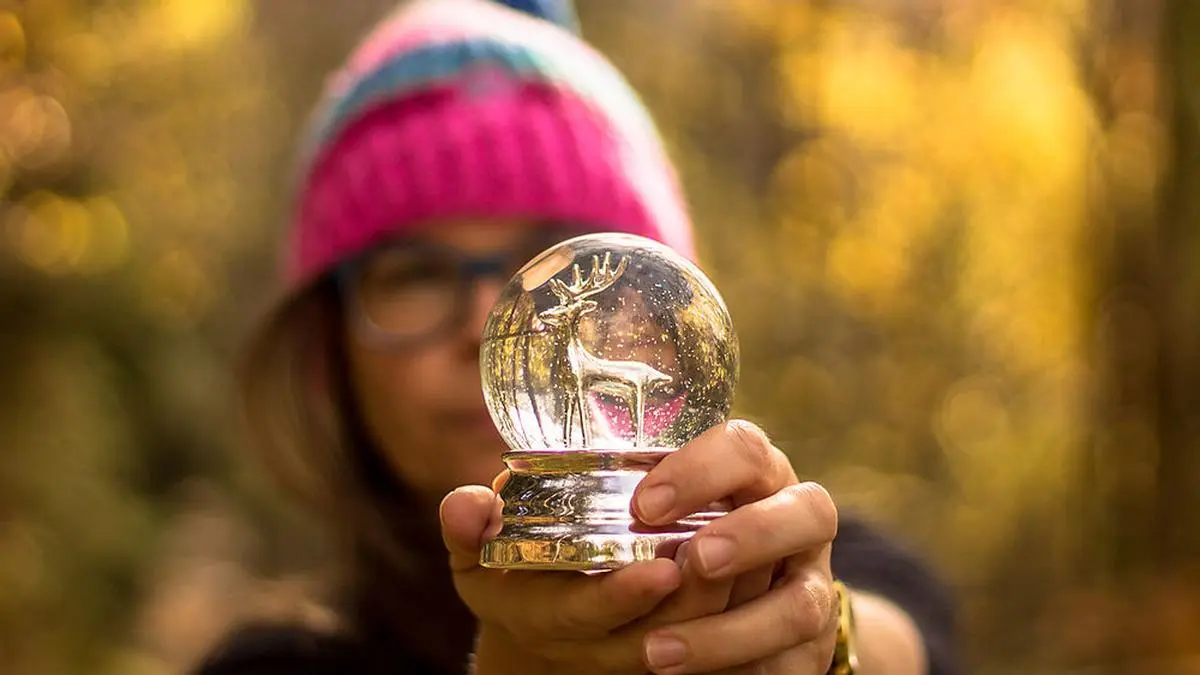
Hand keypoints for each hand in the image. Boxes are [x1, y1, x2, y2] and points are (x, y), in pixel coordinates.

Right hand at [441, 484, 735, 674]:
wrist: (539, 623)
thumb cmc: (507, 577)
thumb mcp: (475, 557)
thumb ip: (467, 528)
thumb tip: (467, 501)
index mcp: (548, 619)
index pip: (589, 617)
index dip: (624, 597)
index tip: (661, 567)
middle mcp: (597, 645)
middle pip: (654, 636)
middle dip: (690, 602)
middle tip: (718, 555)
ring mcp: (638, 649)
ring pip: (692, 637)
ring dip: (723, 602)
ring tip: (748, 551)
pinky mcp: (674, 644)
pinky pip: (714, 636)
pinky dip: (738, 606)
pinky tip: (759, 563)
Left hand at [632, 420, 839, 673]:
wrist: (731, 598)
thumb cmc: (676, 535)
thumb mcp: (658, 509)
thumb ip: (631, 504)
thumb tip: (553, 498)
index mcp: (757, 471)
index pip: (744, 447)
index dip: (701, 472)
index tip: (645, 506)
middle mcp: (798, 519)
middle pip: (810, 511)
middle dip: (752, 535)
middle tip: (694, 560)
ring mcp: (812, 584)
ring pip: (801, 606)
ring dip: (731, 632)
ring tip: (657, 652)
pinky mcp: (811, 646)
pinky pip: (790, 665)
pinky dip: (740, 672)